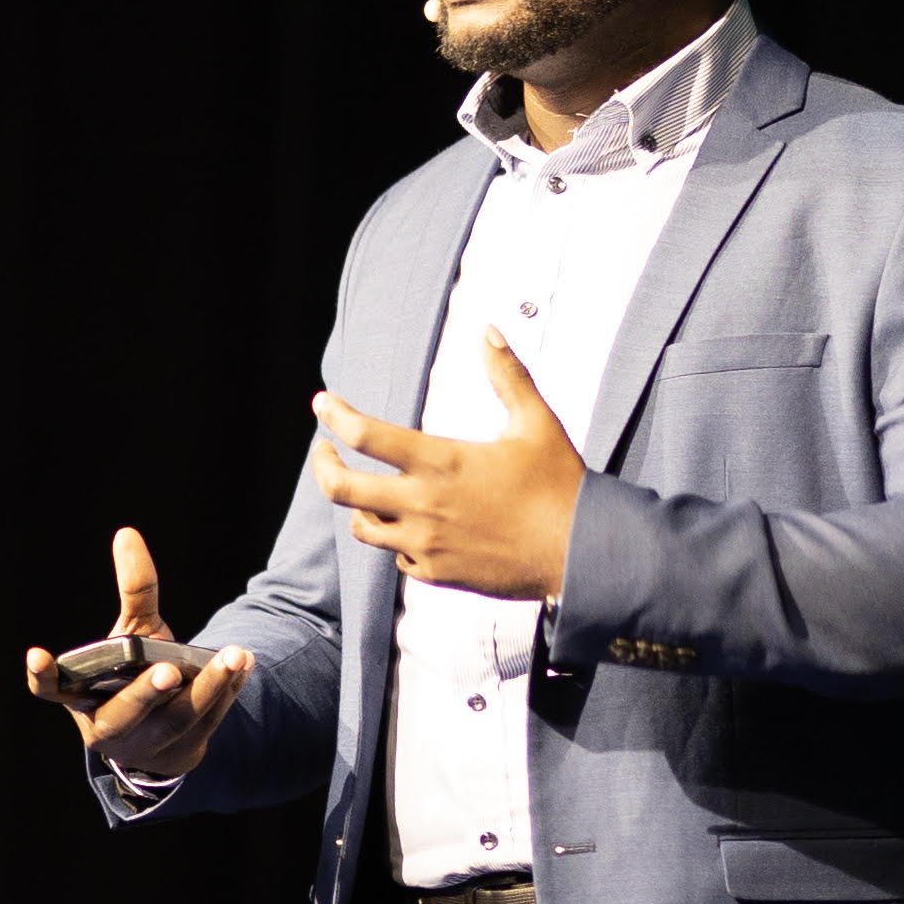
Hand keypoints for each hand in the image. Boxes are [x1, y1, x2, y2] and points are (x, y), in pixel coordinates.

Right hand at [21, 526, 250, 781]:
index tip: (36, 654)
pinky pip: (208, 720)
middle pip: (125, 713)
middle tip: (166, 671)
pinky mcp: (183, 751)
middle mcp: (107, 725)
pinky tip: (242, 665)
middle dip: (145, 693)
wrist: (156, 739)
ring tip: (233, 656)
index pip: (50, 689)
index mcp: (80, 698)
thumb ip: (133, 590)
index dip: (42, 675)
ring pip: (176, 719)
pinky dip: (227, 691)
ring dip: (207, 688)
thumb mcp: (131, 632)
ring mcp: (147, 744)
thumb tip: (128, 533)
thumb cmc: (132, 675)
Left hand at [312, 330, 580, 596]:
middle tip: (324, 451)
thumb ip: (508, 375)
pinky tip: (414, 527)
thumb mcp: (536, 422)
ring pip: (363, 527)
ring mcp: (426, 543)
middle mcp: (424, 504)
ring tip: (368, 491)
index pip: (366, 435)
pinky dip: (397, 540)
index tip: (323, 404)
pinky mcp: (436, 573)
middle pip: (341, 488)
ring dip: (360, 506)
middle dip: (323, 465)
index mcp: (442, 461)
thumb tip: (488, 330)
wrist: (580, 554)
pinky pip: (397, 557)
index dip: (335, 415)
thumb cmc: (560, 486)